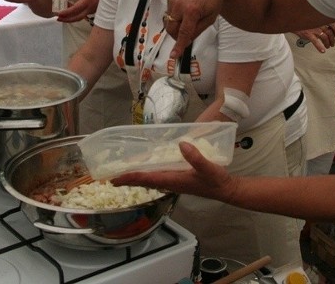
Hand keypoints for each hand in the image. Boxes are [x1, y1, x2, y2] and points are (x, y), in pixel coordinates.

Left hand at [54, 0, 104, 22]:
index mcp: (86, 2)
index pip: (74, 10)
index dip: (65, 13)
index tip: (58, 13)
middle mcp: (89, 9)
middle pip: (76, 18)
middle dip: (66, 20)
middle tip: (57, 19)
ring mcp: (92, 12)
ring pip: (79, 17)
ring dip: (70, 18)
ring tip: (62, 16)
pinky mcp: (93, 12)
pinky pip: (83, 15)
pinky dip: (75, 15)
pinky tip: (71, 12)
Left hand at [114, 141, 237, 201]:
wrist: (225, 189)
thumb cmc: (216, 180)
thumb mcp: (208, 168)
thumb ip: (196, 157)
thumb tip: (181, 144)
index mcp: (172, 180)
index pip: (146, 178)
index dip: (129, 177)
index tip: (114, 177)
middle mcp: (169, 182)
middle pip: (143, 181)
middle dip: (126, 179)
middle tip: (109, 176)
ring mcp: (172, 181)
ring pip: (148, 179)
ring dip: (134, 177)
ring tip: (121, 172)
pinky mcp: (176, 178)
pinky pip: (156, 177)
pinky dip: (145, 174)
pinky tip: (144, 167)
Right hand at [163, 0, 226, 58]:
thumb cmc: (213, 1)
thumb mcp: (209, 20)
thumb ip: (196, 32)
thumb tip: (185, 42)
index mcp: (192, 11)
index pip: (183, 33)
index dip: (178, 46)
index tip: (173, 55)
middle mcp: (180, 5)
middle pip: (171, 29)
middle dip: (177, 37)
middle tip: (187, 37)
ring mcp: (173, 0)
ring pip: (168, 22)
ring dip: (176, 27)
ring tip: (189, 20)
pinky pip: (168, 14)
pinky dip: (175, 18)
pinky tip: (185, 12)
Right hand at [295, 22, 334, 52]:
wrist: (292, 18)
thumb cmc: (303, 19)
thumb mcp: (314, 18)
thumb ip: (322, 22)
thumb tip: (330, 28)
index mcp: (321, 17)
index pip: (334, 23)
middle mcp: (319, 22)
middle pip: (330, 32)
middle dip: (333, 39)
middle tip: (333, 43)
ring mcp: (314, 28)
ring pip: (325, 37)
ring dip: (328, 43)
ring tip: (328, 46)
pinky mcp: (308, 34)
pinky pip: (316, 42)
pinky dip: (320, 47)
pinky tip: (322, 50)